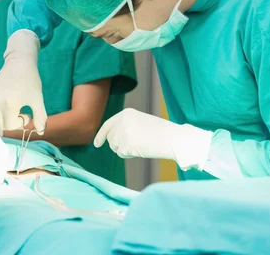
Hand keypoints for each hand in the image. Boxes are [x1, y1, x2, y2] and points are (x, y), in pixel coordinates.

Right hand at [0, 30, 47, 134]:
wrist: (19, 62)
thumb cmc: (31, 80)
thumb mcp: (38, 100)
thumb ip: (41, 117)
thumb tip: (41, 132)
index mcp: (9, 104)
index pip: (10, 126)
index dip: (20, 123)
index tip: (27, 113)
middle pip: (2, 125)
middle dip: (13, 122)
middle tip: (22, 111)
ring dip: (6, 117)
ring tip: (15, 106)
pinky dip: (0, 110)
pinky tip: (9, 101)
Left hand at [94, 108, 213, 169]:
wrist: (172, 138)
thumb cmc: (160, 132)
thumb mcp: (140, 122)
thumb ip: (125, 126)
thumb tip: (113, 138)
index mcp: (125, 113)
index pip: (108, 125)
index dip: (101, 135)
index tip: (97, 144)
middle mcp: (121, 121)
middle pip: (110, 138)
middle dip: (117, 145)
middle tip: (134, 145)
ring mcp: (122, 133)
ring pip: (115, 147)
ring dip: (124, 150)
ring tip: (140, 145)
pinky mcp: (125, 145)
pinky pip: (121, 154)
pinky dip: (129, 155)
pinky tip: (140, 150)